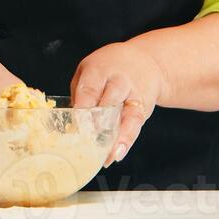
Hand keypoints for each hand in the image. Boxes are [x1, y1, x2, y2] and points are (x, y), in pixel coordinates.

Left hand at [70, 41, 165, 166]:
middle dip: (98, 123)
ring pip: (127, 115)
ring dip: (117, 137)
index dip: (82, 109)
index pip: (89, 90)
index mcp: (98, 70)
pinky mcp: (144, 107)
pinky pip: (136, 124)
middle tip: (87, 143)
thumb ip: (80, 93)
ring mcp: (134, 94)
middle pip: (109, 101)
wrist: (147, 62)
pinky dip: (127, 140)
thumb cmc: (110, 69)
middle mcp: (118, 81)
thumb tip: (72, 123)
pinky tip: (117, 154)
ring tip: (107, 156)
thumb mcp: (90, 70)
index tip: (75, 127)